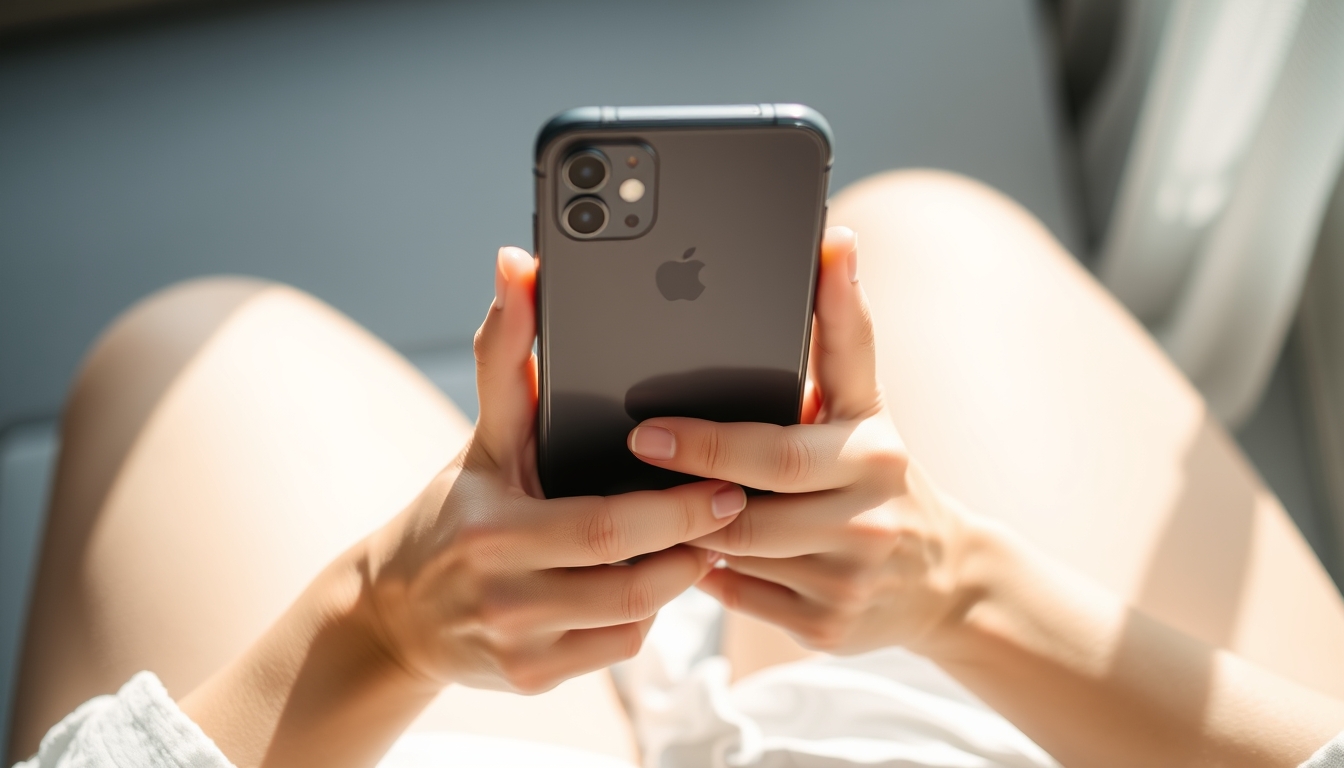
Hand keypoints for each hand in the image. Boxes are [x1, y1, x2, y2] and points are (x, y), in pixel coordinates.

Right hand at [365, 246, 745, 693]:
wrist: (395, 608)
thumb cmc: (453, 509)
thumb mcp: (483, 435)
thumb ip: (506, 353)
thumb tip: (516, 264)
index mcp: (494, 532)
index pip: (606, 528)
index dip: (676, 511)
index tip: (726, 484)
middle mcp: (504, 597)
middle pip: (631, 580)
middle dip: (693, 543)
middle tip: (733, 508)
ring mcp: (518, 647)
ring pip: (634, 617)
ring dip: (677, 578)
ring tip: (700, 536)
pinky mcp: (532, 680)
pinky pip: (616, 648)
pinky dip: (644, 614)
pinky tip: (651, 577)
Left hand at [626, 227, 969, 654]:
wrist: (944, 577)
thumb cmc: (883, 473)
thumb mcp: (869, 402)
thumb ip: (844, 326)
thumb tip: (836, 239)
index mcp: (870, 458)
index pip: (773, 454)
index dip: (703, 444)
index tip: (642, 431)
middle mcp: (863, 524)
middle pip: (744, 513)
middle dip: (684, 494)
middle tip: (634, 466)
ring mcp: (846, 584)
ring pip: (734, 558)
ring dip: (689, 532)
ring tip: (658, 501)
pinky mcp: (826, 629)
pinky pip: (740, 598)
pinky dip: (710, 574)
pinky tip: (694, 549)